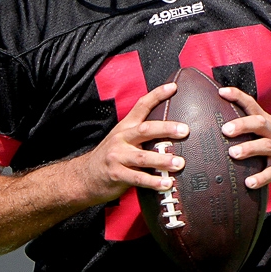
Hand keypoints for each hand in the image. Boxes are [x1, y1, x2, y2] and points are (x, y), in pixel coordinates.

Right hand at [79, 83, 188, 202]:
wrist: (85, 175)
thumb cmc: (111, 156)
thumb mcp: (122, 138)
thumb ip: (142, 134)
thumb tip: (172, 131)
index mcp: (125, 127)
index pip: (141, 106)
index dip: (157, 95)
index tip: (174, 87)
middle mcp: (121, 138)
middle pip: (145, 130)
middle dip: (166, 129)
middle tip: (184, 130)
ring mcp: (118, 156)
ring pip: (143, 157)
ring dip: (163, 160)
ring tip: (179, 163)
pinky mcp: (116, 174)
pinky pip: (138, 178)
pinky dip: (153, 181)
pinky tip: (166, 184)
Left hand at [218, 86, 270, 190]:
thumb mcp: (267, 134)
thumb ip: (248, 130)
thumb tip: (216, 128)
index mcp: (268, 123)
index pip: (252, 105)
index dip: (238, 96)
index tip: (222, 91)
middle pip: (260, 123)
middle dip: (242, 125)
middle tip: (225, 130)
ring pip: (267, 146)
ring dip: (249, 149)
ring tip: (233, 153)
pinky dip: (261, 177)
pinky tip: (249, 183)